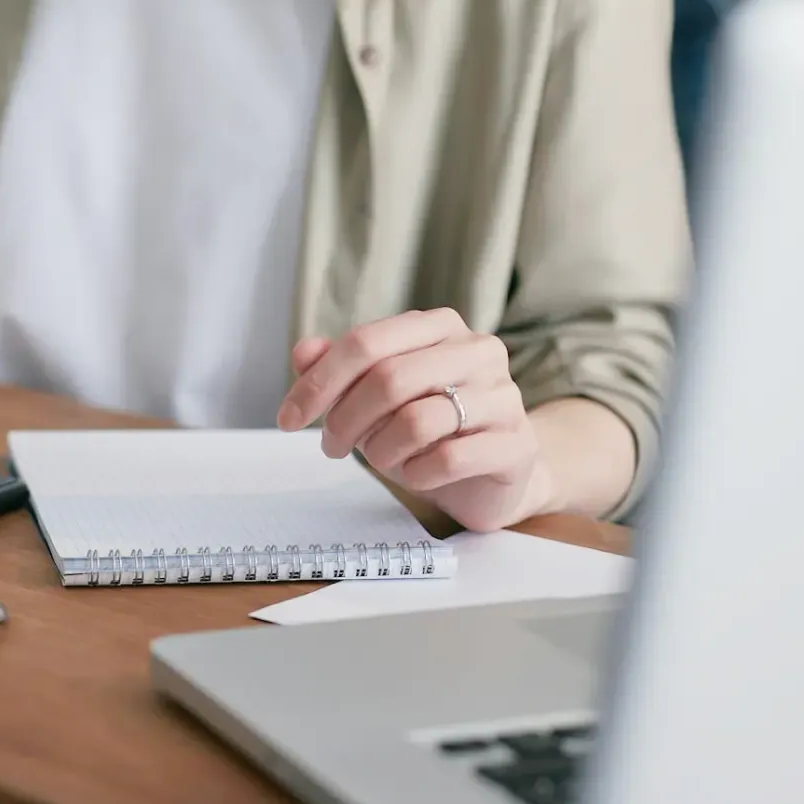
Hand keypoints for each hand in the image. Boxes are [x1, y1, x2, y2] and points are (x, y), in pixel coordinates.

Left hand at [278, 308, 548, 531]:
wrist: (490, 476)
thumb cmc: (427, 430)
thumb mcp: (375, 398)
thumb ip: (339, 370)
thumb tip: (303, 352)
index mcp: (439, 327)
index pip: (366, 343)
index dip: (318, 382)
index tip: (287, 418)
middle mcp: (477, 350)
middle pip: (388, 379)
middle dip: (344, 420)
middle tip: (331, 446)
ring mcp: (503, 396)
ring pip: (417, 421)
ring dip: (381, 450)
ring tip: (382, 460)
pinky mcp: (516, 444)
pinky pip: (448, 459)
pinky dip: (417, 474)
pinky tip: (416, 474)